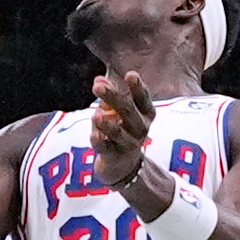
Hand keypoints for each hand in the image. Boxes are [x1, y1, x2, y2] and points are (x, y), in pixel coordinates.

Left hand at [88, 70, 154, 189]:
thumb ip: (108, 95)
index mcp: (145, 113)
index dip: (138, 88)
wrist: (122, 165)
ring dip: (107, 124)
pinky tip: (94, 136)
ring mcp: (129, 144)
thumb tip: (99, 80)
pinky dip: (99, 142)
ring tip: (96, 115)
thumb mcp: (114, 110)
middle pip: (128, 111)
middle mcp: (141, 129)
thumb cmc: (120, 128)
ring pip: (118, 133)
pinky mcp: (115, 156)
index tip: (131, 75)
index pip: (143, 99)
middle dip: (113, 98)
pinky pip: (106, 148)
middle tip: (97, 87)